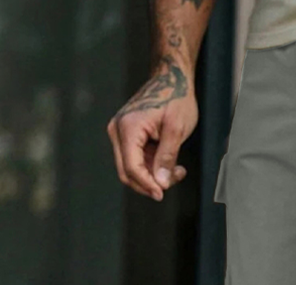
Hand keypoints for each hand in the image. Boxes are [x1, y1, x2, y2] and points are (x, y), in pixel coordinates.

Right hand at [107, 55, 198, 201]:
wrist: (172, 78)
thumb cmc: (176, 97)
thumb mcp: (176, 129)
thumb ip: (167, 158)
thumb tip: (161, 183)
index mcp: (127, 128)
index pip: (131, 168)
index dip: (147, 185)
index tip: (162, 194)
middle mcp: (117, 131)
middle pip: (127, 173)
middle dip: (151, 183)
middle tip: (174, 178)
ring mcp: (120, 133)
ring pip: (133, 169)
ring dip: (154, 176)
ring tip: (177, 169)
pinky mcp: (127, 136)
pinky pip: (137, 160)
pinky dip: (153, 167)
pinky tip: (170, 163)